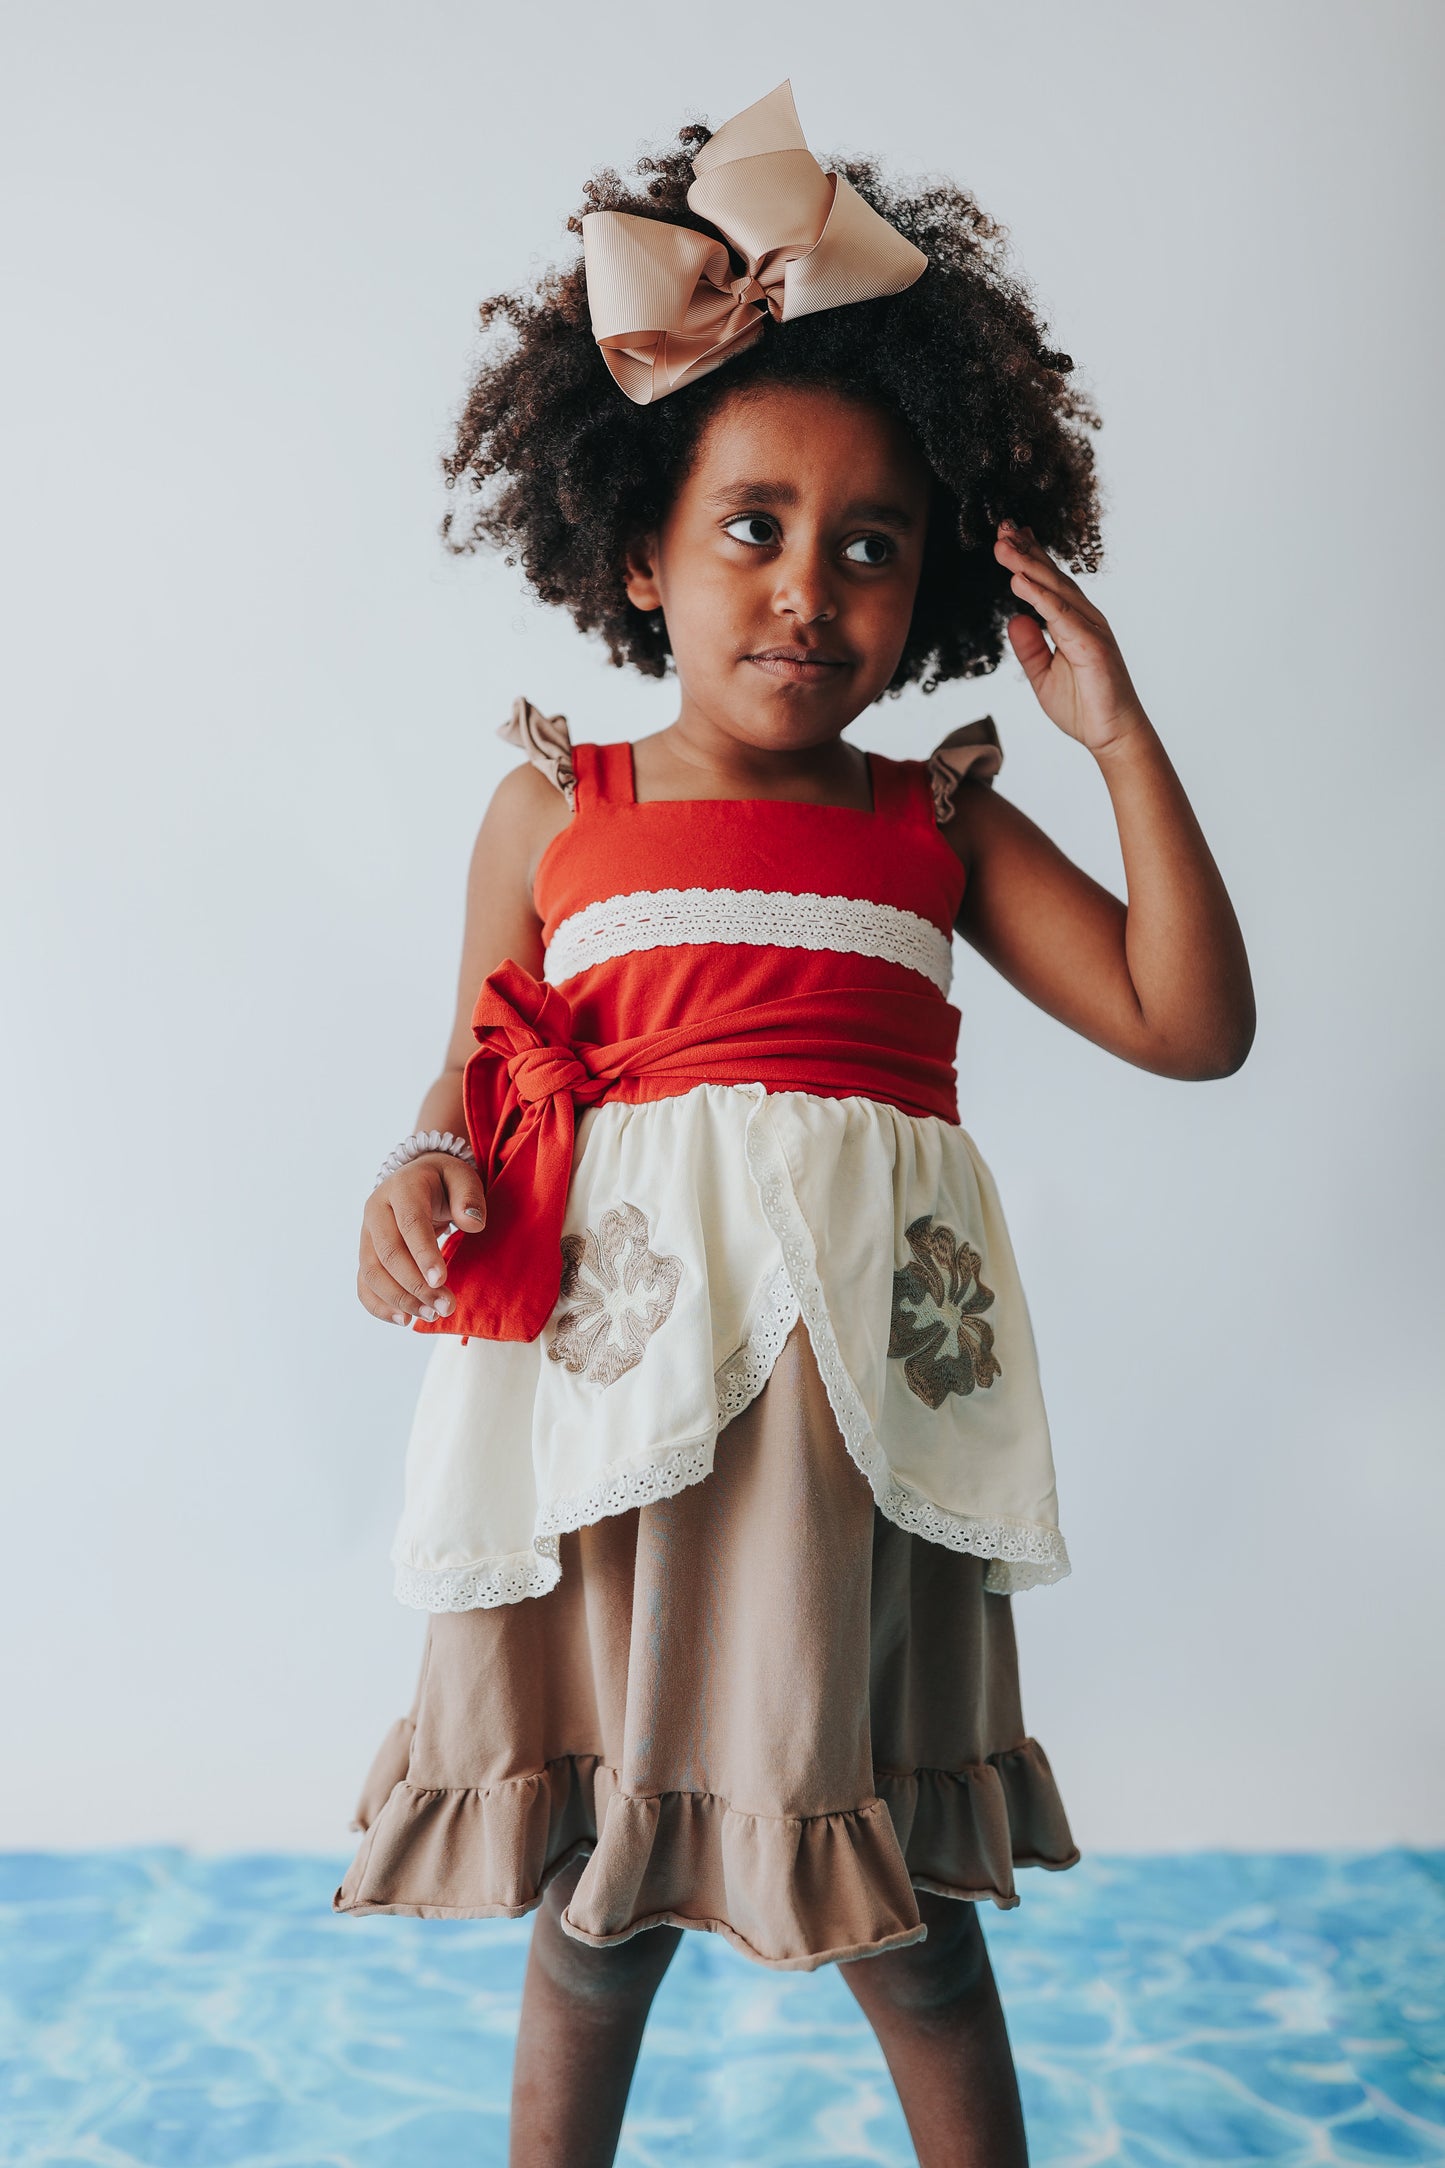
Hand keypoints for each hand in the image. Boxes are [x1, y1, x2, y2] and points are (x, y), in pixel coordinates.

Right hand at [357, 1153, 486, 1326]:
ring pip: (372, 1272)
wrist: (417, 1180)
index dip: (424, 1253)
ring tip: (431, 1315)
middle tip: (445, 1306)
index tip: (441, 1280)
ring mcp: (366, 1234)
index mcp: (401, 1188)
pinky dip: (379, 1306)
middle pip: (388, 1253)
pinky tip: (404, 1320)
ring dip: (400, 1299)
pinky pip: (364, 1284)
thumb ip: (469, 1197)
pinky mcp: (366, 1254)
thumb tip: (472, 1223)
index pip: (410, 1223)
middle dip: (416, 1285)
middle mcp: (376, 1210)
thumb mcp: (462, 1177)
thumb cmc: (444, 1182)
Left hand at [994, 519, 1147, 756]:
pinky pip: (1062, 616)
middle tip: (1001, 527)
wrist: (1112, 736)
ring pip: (1056, 589)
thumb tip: (1013, 618)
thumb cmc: (1083, 706)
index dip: (1028, 558)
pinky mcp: (1093, 645)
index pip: (1048, 583)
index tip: (1007, 536)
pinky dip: (1040, 597)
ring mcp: (1091, 628)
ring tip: (1003, 546)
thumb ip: (1029, 646)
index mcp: (1073, 622)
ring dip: (1028, 565)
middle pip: (1052, 577)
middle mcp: (1085, 618)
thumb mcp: (1042, 675)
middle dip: (1025, 551)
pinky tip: (1020, 581)